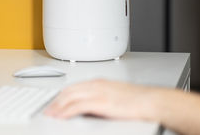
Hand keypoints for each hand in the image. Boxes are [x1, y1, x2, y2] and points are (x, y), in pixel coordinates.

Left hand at [44, 79, 159, 120]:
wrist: (152, 101)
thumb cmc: (138, 99)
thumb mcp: (114, 93)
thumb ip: (100, 96)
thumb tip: (91, 105)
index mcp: (98, 82)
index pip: (74, 87)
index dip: (61, 95)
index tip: (54, 102)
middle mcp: (96, 85)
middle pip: (69, 91)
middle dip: (56, 101)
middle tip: (48, 109)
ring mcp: (98, 93)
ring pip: (70, 97)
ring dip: (58, 106)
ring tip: (50, 114)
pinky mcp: (101, 103)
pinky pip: (78, 106)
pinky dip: (66, 111)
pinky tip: (61, 117)